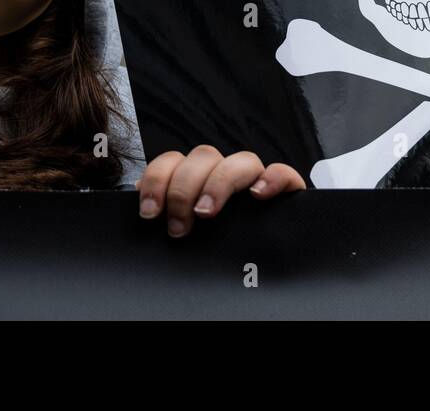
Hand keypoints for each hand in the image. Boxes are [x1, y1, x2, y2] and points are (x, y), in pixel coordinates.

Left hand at [137, 145, 305, 237]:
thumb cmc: (211, 249)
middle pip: (204, 156)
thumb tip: (144, 206)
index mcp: (196, 178)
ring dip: (220, 183)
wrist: (253, 273)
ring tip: (207, 212)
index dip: (157, 179)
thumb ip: (165, 214)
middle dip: (184, 189)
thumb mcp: (183, 231)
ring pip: (241, 160)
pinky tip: (258, 195)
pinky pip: (283, 173)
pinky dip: (272, 178)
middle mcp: (224, 174)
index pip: (174, 160)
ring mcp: (255, 180)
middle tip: (178, 226)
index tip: (150, 212)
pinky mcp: (285, 192)